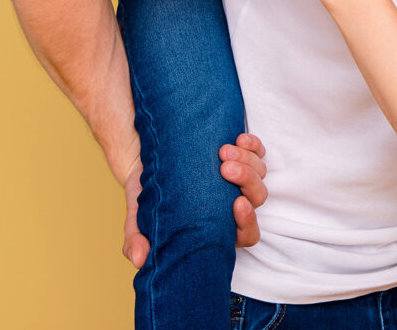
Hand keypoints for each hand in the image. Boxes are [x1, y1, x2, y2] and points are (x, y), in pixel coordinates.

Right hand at [120, 133, 266, 267]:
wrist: (146, 163)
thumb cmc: (147, 197)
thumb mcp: (138, 217)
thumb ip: (136, 239)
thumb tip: (138, 259)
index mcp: (218, 227)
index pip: (247, 234)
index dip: (248, 222)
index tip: (236, 204)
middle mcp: (234, 204)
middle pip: (257, 197)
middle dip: (246, 181)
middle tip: (224, 169)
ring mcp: (241, 180)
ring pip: (260, 173)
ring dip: (247, 160)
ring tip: (222, 151)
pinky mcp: (241, 157)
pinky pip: (259, 151)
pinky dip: (253, 145)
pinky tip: (238, 138)